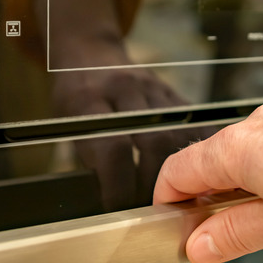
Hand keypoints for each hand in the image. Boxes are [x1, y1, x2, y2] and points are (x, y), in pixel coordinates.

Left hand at [54, 67, 211, 210]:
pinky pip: (192, 127)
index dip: (117, 186)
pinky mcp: (174, 93)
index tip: (117, 210)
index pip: (112, 148)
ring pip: (177, 136)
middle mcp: (125, 89)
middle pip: (153, 142)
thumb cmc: (76, 95)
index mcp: (90, 99)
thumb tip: (108, 204)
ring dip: (179, 173)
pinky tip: (193, 173)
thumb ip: (88, 157)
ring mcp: (153, 88)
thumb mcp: (66, 122)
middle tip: (150, 208)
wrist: (90, 52)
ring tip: (173, 197)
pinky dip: (195, 154)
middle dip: (155, 183)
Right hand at [153, 101, 262, 262]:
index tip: (177, 227)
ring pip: (244, 159)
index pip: (176, 172)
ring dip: (244, 191)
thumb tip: (200, 245)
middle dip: (210, 202)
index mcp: (233, 150)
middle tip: (225, 236)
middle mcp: (253, 128)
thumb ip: (233, 236)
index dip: (169, 203)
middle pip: (208, 164)